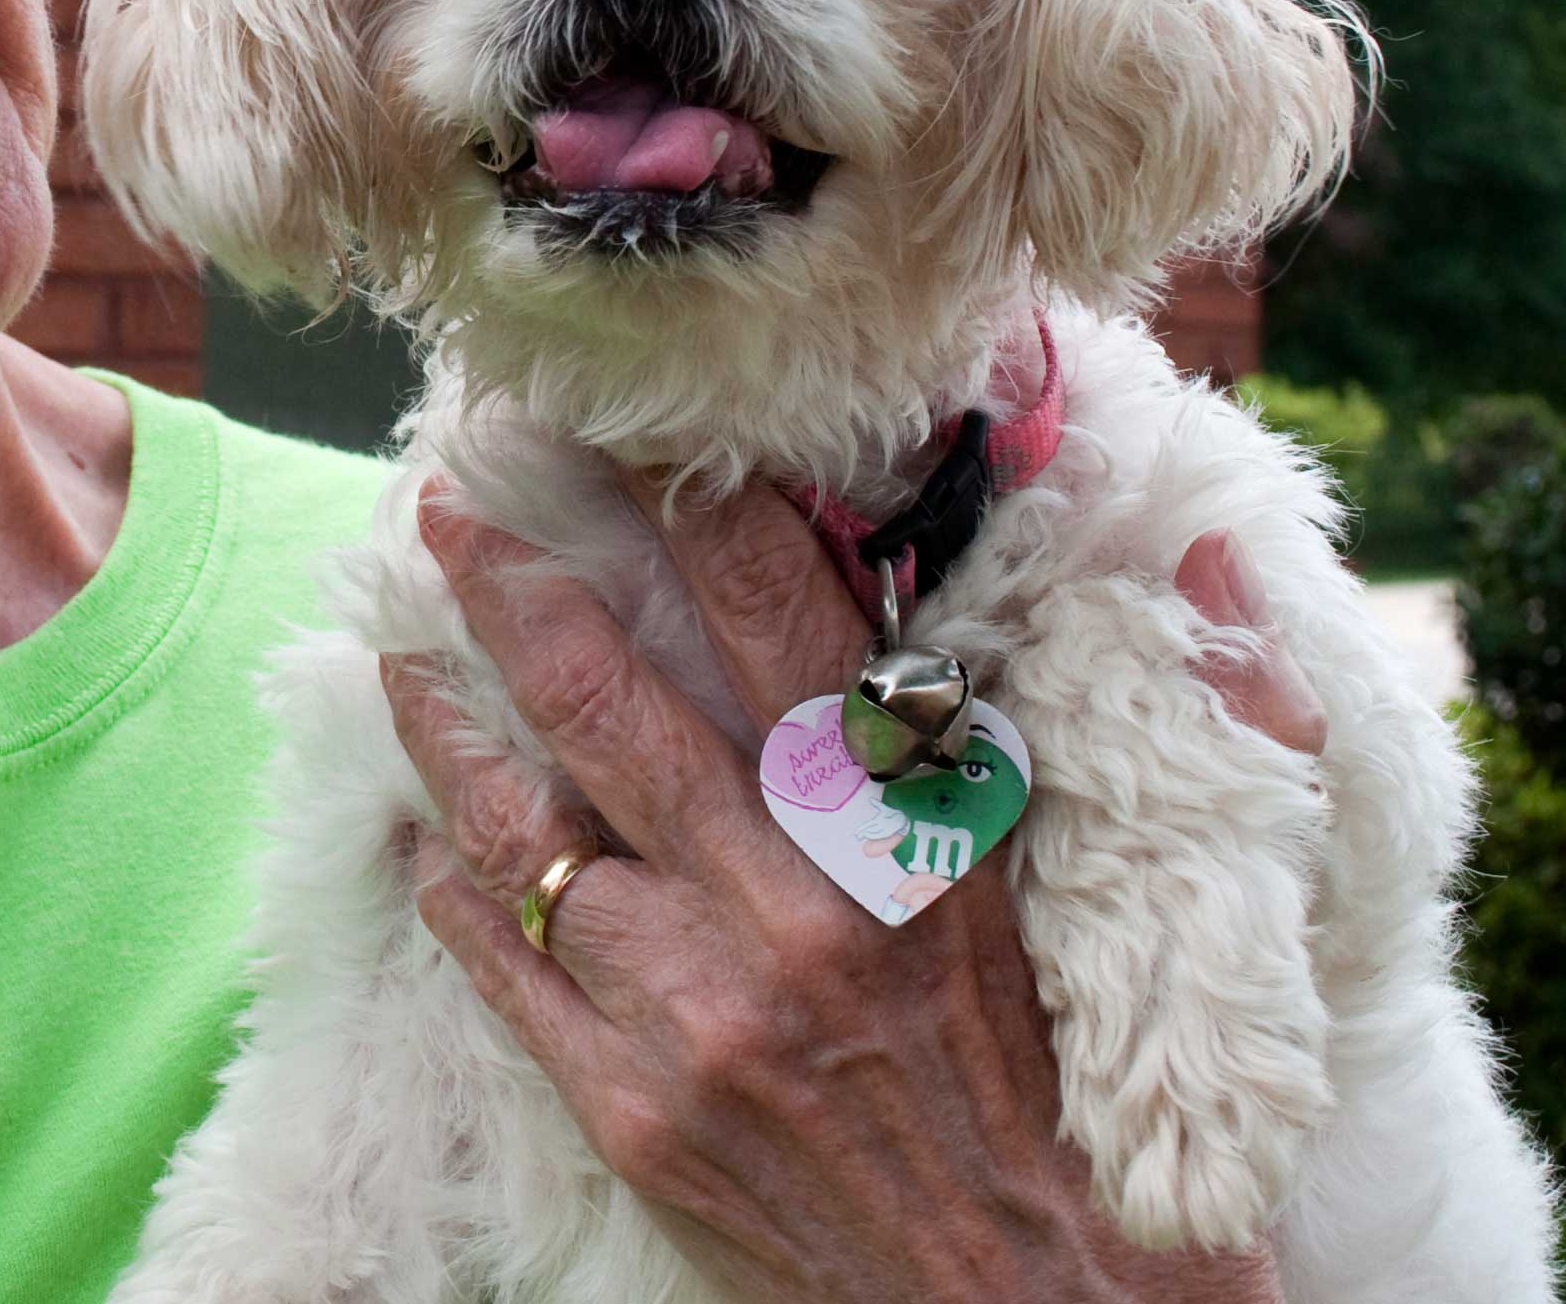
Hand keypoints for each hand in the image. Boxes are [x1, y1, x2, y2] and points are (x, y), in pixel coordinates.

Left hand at [385, 479, 1305, 1303]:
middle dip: (519, 590)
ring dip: (451, 728)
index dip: (711, 520)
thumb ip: (1097, 750)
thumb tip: (1168, 576)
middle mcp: (791, 920)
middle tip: (448, 503)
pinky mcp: (630, 1112)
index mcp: (910, 857)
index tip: (642, 438)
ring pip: (532, 829)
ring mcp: (693, 1018)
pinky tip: (420, 831)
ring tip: (397, 649)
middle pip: (617, 709)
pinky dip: (455, 885)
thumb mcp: (1091, 919)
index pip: (794, 637)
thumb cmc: (1081, 1127)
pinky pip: (506, 969)